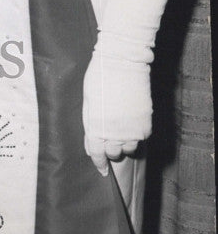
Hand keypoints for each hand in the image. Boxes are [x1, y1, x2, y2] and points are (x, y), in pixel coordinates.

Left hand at [82, 50, 149, 174]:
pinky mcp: (145, 125)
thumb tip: (92, 142)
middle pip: (113, 153)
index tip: (102, 170)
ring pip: (129, 148)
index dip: (99, 163)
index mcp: (95, 127)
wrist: (122, 63)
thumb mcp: (87, 101)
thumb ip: (90, 123)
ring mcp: (132, 131)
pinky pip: (140, 138)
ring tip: (121, 130)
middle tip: (109, 139)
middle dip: (110, 149)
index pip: (97, 154)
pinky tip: (131, 122)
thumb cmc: (99, 78)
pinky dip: (136, 134)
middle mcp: (114, 133)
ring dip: (124, 143)